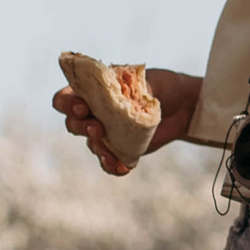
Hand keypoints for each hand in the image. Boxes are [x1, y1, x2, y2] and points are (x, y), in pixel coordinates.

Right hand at [50, 67, 201, 174]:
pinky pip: (109, 162)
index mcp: (94, 91)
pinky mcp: (121, 149)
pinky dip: (112, 166)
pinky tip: (122, 168)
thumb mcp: (147, 81)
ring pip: (91, 144)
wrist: (183, 106)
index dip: (67, 104)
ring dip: (98, 150)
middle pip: (73, 124)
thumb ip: (132, 89)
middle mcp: (95, 112)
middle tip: (98, 128)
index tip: (83, 107)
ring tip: (110, 155)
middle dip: (81, 127)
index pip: (65, 98)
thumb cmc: (161, 86)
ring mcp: (106, 132)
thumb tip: (124, 99)